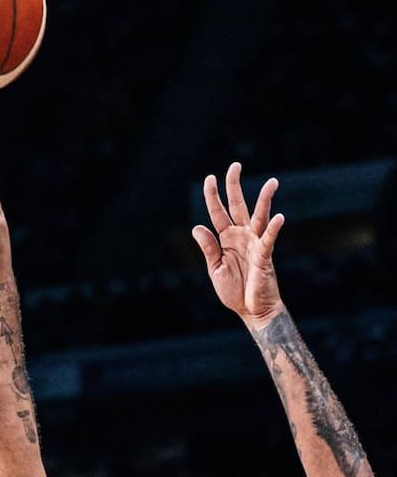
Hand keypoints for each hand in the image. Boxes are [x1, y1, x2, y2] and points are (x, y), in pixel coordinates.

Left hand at [192, 163, 284, 329]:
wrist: (251, 311)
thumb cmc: (234, 290)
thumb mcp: (215, 269)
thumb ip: (208, 248)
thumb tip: (197, 227)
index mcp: (226, 239)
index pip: (218, 213)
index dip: (213, 196)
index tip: (210, 178)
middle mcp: (241, 236)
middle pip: (238, 206)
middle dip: (235, 186)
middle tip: (235, 165)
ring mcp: (254, 243)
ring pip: (259, 216)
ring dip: (265, 200)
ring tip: (272, 182)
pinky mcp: (264, 256)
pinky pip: (269, 240)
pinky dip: (273, 229)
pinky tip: (278, 217)